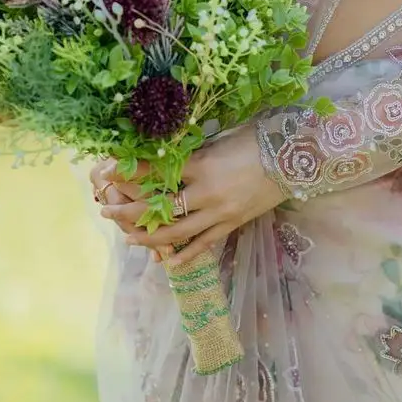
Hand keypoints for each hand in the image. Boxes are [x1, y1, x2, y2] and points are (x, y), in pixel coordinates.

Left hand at [94, 127, 284, 262]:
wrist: (295, 158)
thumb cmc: (258, 139)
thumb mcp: (221, 139)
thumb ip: (195, 151)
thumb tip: (167, 154)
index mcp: (202, 165)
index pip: (157, 172)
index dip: (131, 173)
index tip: (109, 171)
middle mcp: (207, 193)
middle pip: (159, 208)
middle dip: (129, 211)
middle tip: (107, 210)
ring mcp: (220, 213)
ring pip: (177, 233)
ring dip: (148, 237)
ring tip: (127, 237)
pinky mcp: (232, 224)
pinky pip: (203, 244)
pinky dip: (184, 255)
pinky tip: (166, 262)